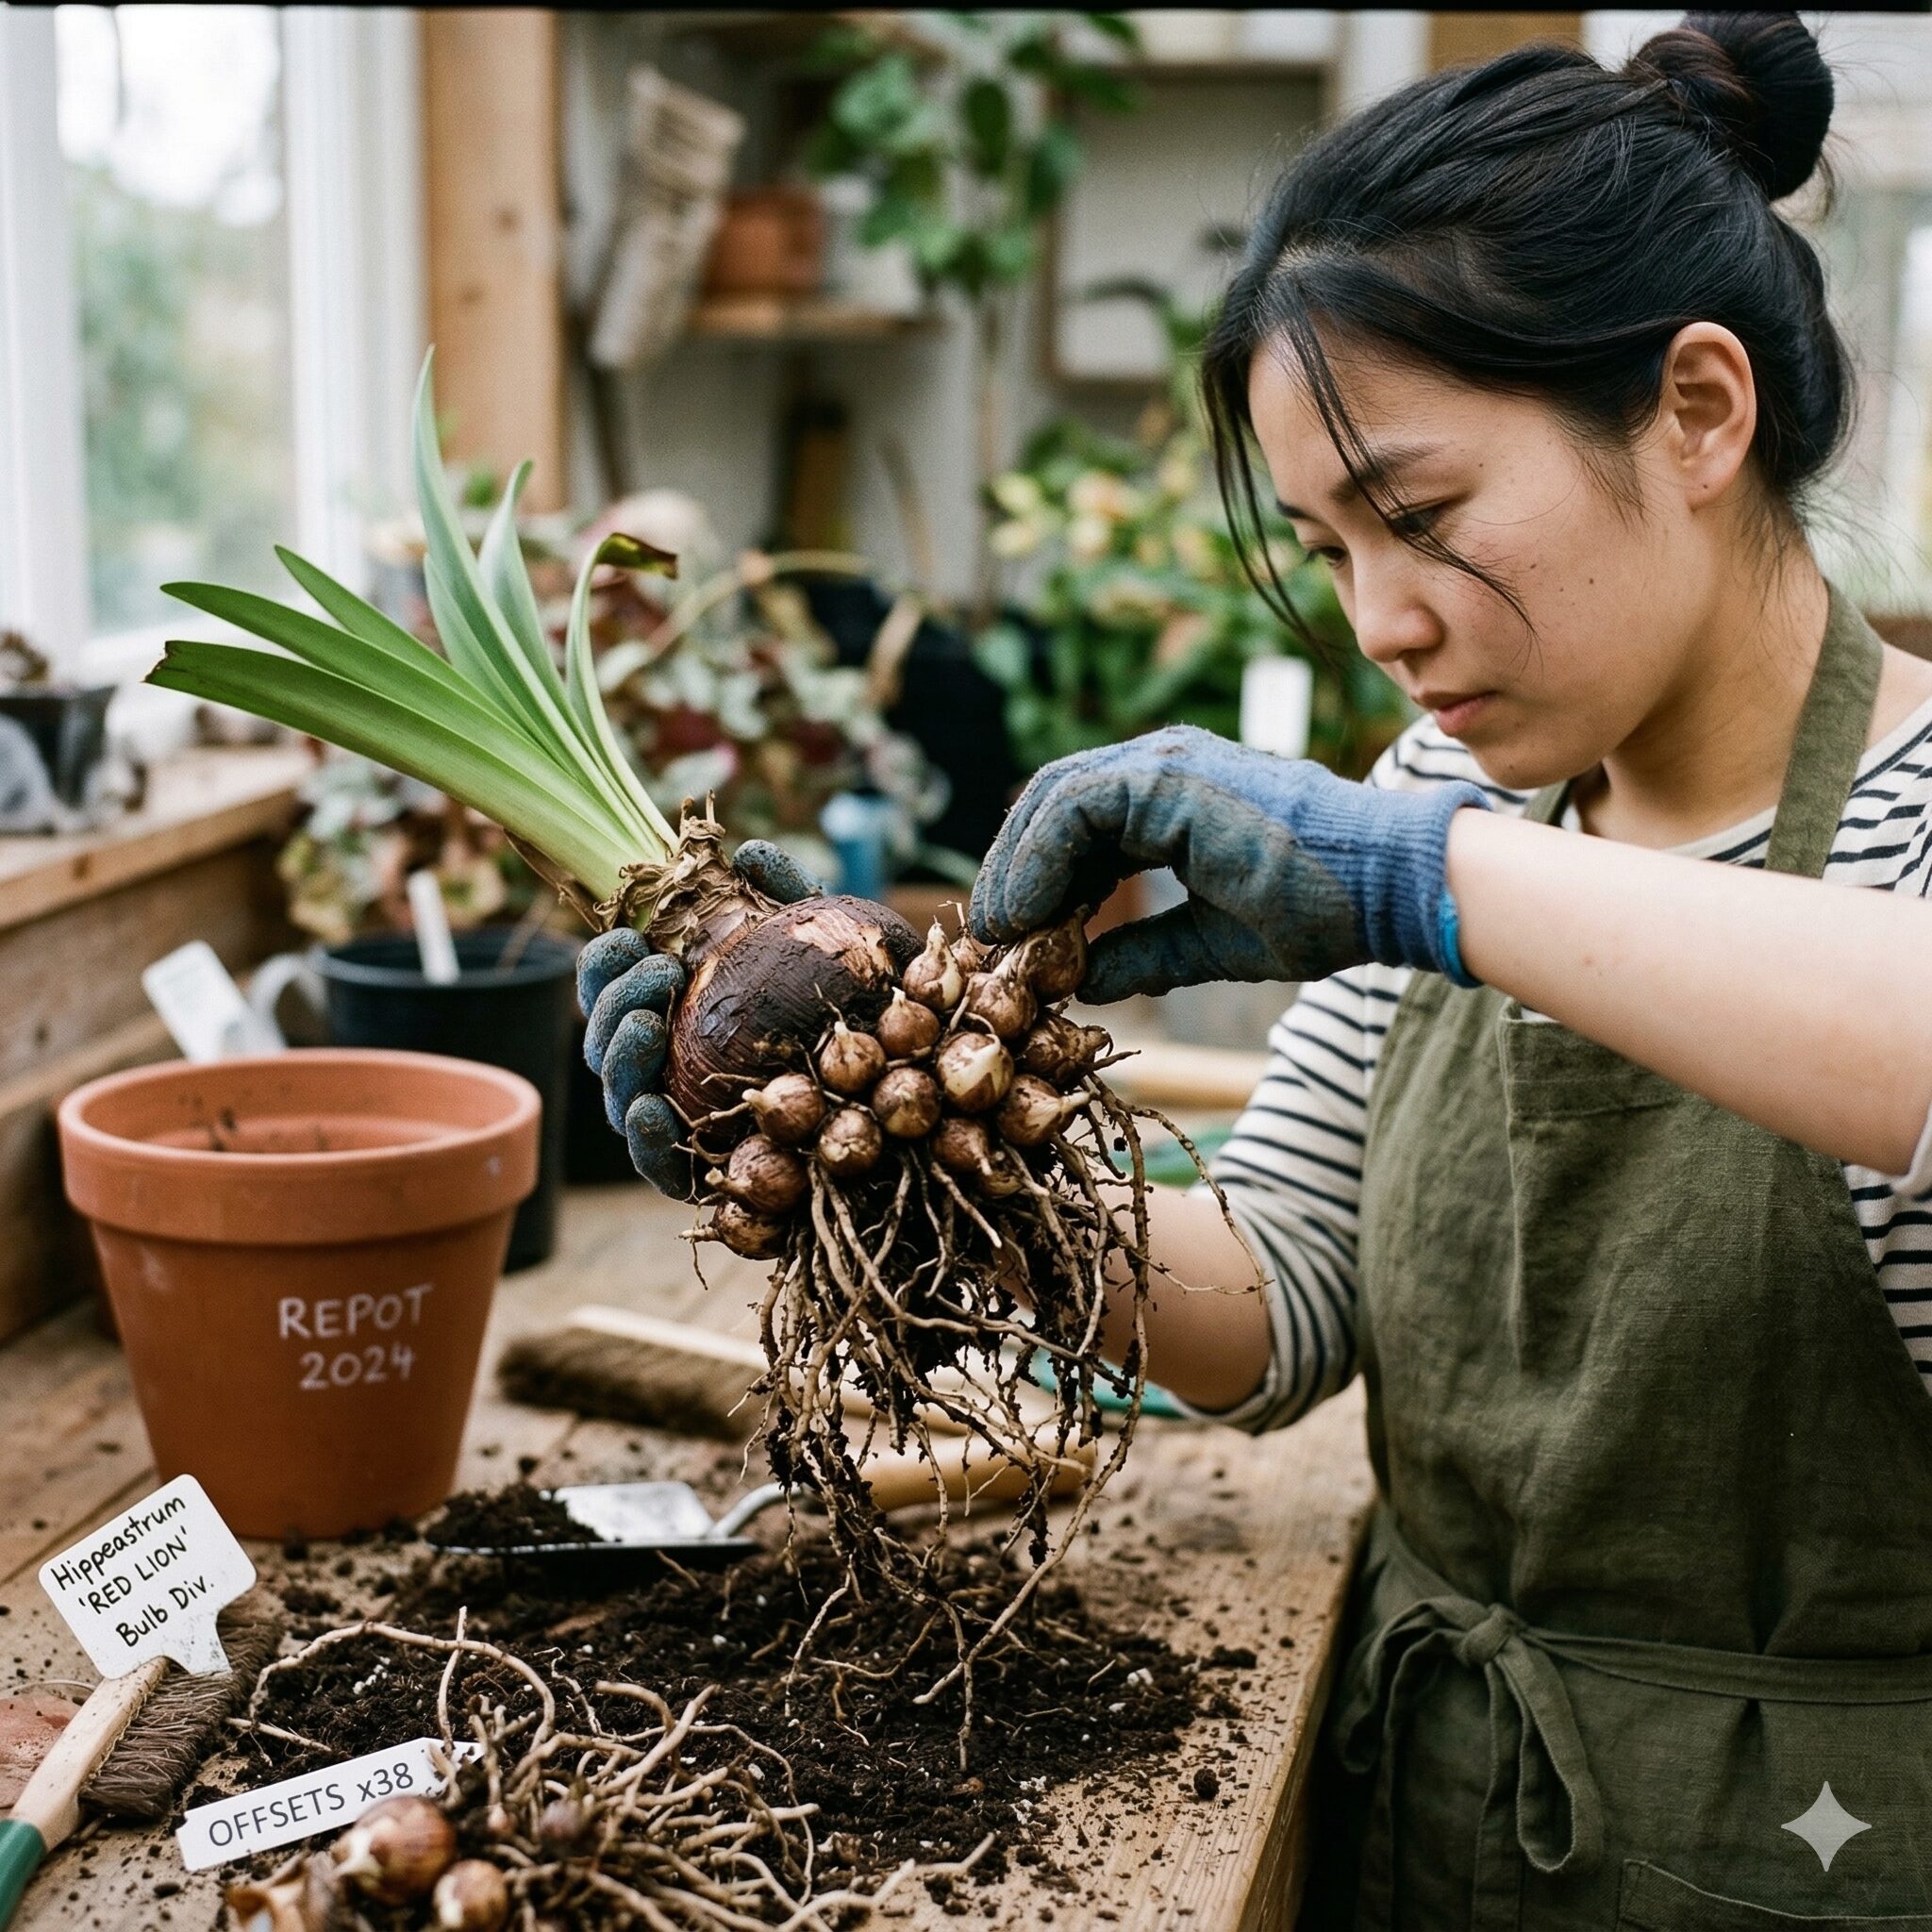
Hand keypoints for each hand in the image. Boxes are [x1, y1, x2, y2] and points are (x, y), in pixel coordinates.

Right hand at [578, 841, 821, 1196]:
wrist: (888, 1110)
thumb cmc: (843, 1020)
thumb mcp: (821, 952)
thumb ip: (786, 900)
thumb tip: (750, 853)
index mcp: (671, 1010)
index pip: (613, 983)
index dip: (606, 960)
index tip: (632, 937)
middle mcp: (660, 1066)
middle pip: (603, 1036)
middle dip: (615, 1000)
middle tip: (658, 973)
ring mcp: (671, 1122)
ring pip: (617, 1095)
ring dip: (619, 1057)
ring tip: (648, 1026)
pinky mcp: (694, 1178)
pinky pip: (653, 1162)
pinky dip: (644, 1136)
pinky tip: (651, 1108)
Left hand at [969, 725, 1487, 1000]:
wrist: (1389, 887)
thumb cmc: (1322, 911)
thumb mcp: (1208, 941)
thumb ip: (1143, 952)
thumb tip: (1077, 980)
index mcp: (1173, 797)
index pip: (1075, 822)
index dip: (1035, 877)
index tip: (1014, 937)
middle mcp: (1162, 766)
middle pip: (1051, 802)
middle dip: (1010, 869)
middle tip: (989, 934)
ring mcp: (1164, 763)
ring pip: (1051, 798)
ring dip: (1013, 867)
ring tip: (997, 931)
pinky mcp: (1167, 776)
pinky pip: (1071, 808)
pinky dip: (1036, 861)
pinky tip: (1024, 914)